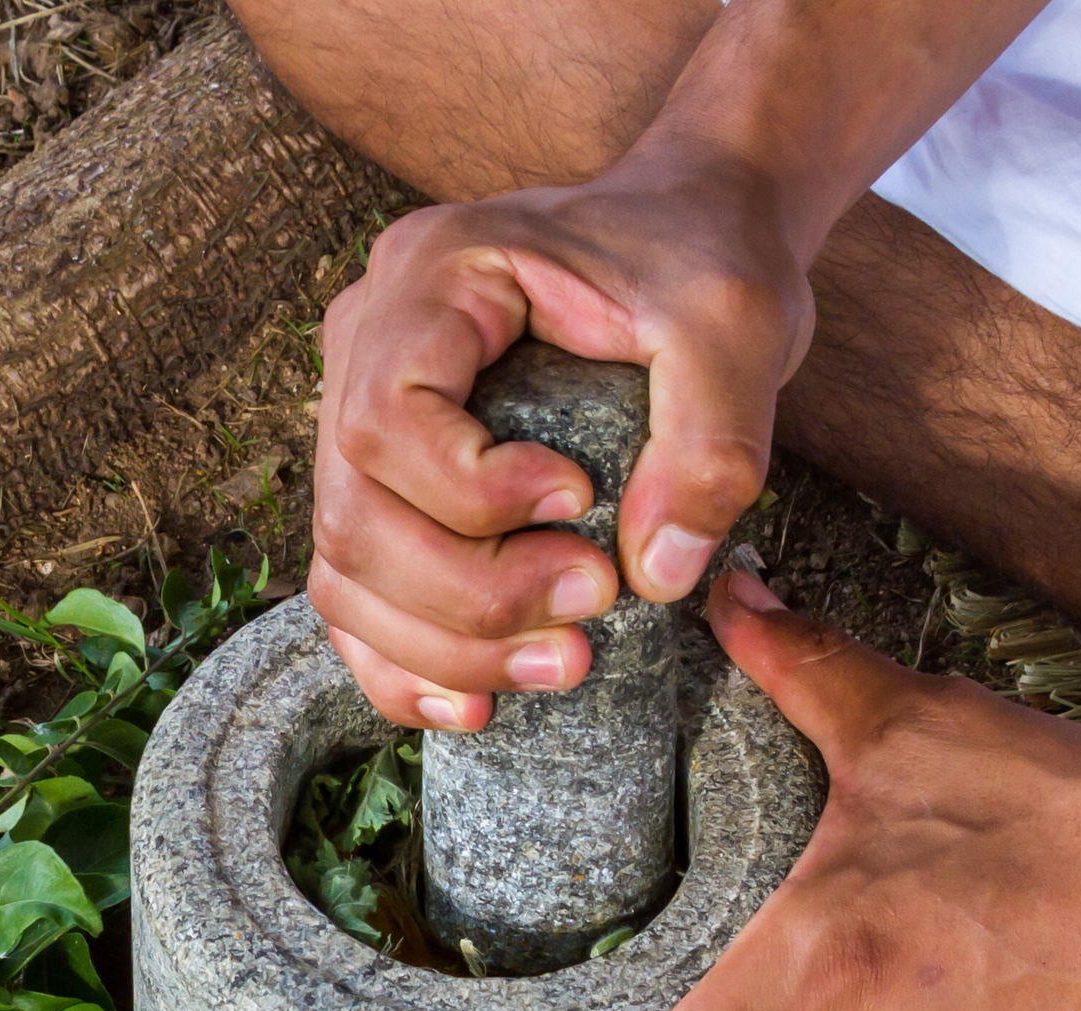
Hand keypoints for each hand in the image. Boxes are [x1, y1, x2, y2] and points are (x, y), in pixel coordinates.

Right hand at [311, 153, 811, 731]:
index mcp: (431, 274)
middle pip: (354, 516)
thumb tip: (655, 577)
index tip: (583, 504)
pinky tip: (479, 705)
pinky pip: (355, 598)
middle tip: (593, 609)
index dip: (470, 496)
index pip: (383, 420)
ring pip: (345, 573)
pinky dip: (406, 666)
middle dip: (470, 597)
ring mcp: (359, 419)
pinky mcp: (387, 488)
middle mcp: (368, 341)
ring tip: (565, 664)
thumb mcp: (736, 327)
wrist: (689, 235)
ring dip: (444, 649)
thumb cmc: (702, 261)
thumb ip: (712, 442)